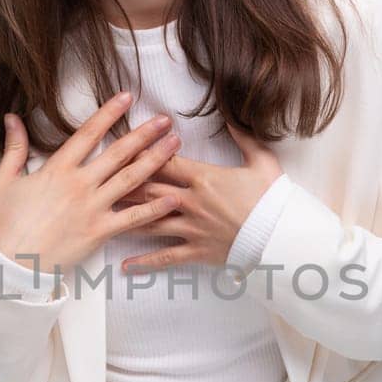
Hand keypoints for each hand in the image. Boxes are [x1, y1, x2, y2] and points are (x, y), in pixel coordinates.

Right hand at [0, 93, 184, 277]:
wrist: (9, 263)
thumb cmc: (4, 223)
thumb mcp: (4, 179)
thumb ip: (15, 147)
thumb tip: (12, 118)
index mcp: (58, 169)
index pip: (88, 133)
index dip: (109, 113)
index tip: (127, 98)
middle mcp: (80, 184)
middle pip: (119, 153)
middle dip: (144, 134)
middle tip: (166, 120)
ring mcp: (92, 208)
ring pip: (131, 179)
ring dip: (156, 160)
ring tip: (175, 145)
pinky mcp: (99, 232)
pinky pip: (133, 219)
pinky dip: (154, 208)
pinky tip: (173, 196)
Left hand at [115, 119, 282, 273]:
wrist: (283, 235)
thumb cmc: (274, 198)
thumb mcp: (262, 160)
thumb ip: (244, 137)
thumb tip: (231, 115)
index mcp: (204, 177)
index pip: (164, 161)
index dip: (141, 152)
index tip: (121, 147)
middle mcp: (191, 202)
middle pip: (148, 189)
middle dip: (122, 183)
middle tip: (98, 179)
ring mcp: (192, 228)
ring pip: (149, 221)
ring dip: (124, 218)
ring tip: (100, 216)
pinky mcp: (197, 251)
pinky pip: (166, 257)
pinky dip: (144, 262)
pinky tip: (124, 266)